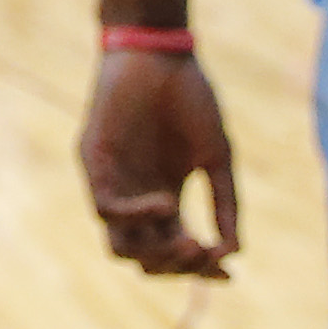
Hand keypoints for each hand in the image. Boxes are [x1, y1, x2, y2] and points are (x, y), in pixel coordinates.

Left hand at [80, 50, 238, 275]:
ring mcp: (112, 181)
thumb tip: (234, 252)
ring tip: (189, 241)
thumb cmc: (189, 99)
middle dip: (178, 267)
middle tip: (205, 252)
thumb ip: (224, 203)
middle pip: (146, 258)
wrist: (160, 55)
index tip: (228, 274)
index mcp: (165, 195)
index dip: (199, 269)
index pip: (176, 248)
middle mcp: (135, 195)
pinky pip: (105, 210)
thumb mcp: (216, 157)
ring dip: (156, 254)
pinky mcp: (93, 162)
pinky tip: (167, 204)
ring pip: (120, 246)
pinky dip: (137, 218)